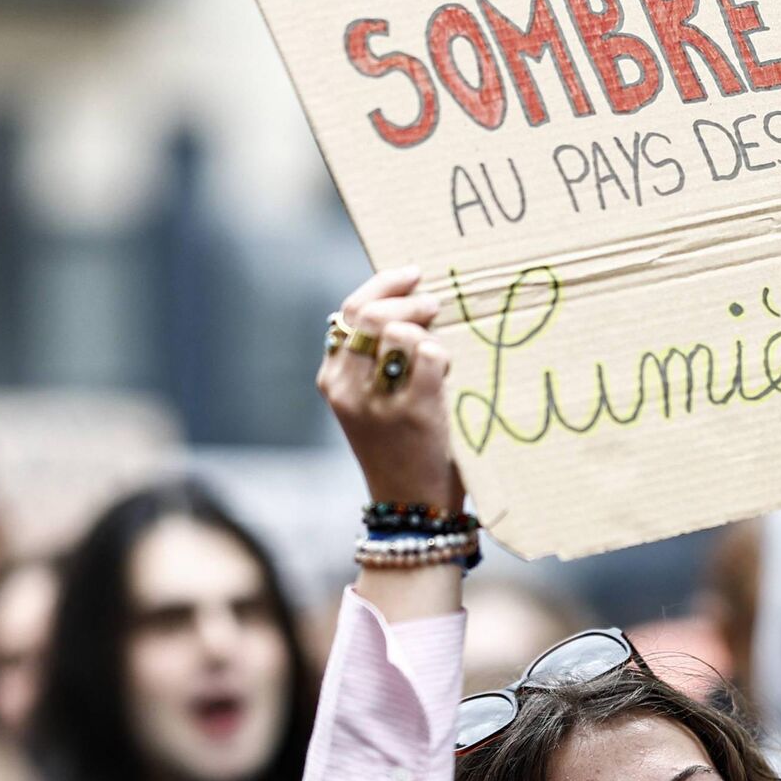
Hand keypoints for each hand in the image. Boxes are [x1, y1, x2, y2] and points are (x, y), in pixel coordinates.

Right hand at [317, 267, 462, 512]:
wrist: (410, 506)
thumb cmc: (398, 449)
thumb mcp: (369, 403)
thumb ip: (372, 361)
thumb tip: (402, 305)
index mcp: (332, 380)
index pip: (349, 311)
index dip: (383, 286)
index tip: (411, 275)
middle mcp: (346, 388)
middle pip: (373, 315)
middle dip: (409, 299)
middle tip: (436, 303)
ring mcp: (378, 401)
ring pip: (399, 331)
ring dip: (427, 326)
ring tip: (441, 342)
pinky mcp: (414, 412)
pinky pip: (428, 354)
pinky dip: (442, 352)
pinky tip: (447, 369)